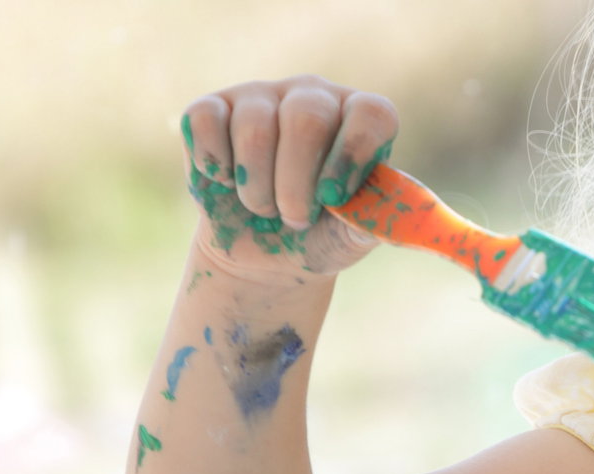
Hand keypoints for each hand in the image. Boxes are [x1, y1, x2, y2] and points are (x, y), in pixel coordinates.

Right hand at [180, 76, 397, 282]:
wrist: (263, 256)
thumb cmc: (319, 238)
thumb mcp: (351, 239)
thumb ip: (374, 225)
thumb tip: (387, 218)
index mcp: (360, 120)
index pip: (370, 114)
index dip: (354, 155)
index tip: (335, 200)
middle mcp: (314, 96)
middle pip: (307, 117)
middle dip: (296, 184)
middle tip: (295, 219)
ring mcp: (262, 96)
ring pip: (254, 126)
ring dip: (257, 187)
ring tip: (263, 208)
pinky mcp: (213, 107)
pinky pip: (205, 122)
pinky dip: (214, 166)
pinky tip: (225, 182)